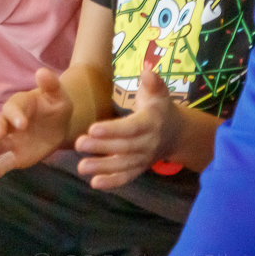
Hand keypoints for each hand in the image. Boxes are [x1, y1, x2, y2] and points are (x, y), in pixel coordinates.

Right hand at [0, 69, 75, 183]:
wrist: (57, 126)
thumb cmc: (55, 107)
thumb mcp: (58, 97)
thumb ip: (50, 85)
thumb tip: (42, 71)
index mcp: (19, 106)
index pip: (13, 109)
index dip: (16, 115)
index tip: (23, 123)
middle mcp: (10, 122)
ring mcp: (10, 140)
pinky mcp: (14, 156)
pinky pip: (3, 163)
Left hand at [74, 67, 179, 189]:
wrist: (176, 133)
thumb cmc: (159, 107)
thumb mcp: (158, 92)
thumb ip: (153, 83)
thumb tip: (147, 71)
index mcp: (150, 122)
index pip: (130, 128)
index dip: (113, 129)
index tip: (92, 128)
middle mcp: (148, 143)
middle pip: (123, 147)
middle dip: (101, 147)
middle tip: (78, 144)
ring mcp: (144, 158)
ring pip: (123, 165)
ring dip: (102, 167)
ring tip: (81, 167)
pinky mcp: (139, 168)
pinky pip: (127, 176)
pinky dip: (112, 182)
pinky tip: (95, 184)